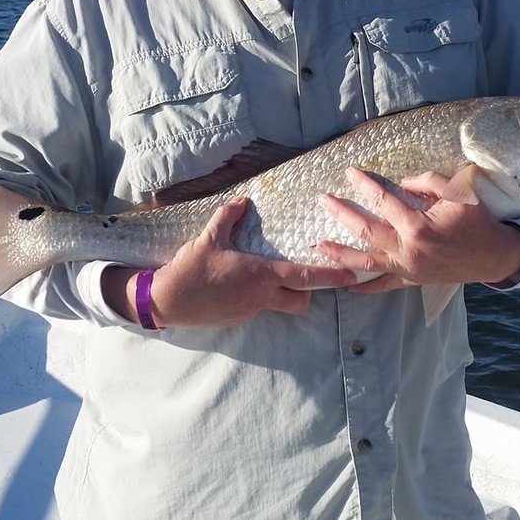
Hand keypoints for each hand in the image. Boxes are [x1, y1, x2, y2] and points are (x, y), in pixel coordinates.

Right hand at [111, 197, 358, 327]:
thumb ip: (229, 216)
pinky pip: (258, 309)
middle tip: (306, 278)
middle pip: (301, 302)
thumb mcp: (210, 237)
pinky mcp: (238, 319)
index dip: (331, 277)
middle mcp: (262, 296)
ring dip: (282, 295)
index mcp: (262, 275)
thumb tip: (242, 200)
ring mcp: (250, 310)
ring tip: (269, 279)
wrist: (168, 301)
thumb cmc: (192, 268)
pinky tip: (240, 286)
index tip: (351, 275)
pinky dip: (259, 298)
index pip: (306, 277)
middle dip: (309, 293)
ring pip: (280, 306)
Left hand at [312, 168, 519, 291]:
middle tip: (323, 200)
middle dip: (341, 214)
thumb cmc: (477, 222)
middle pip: (365, 231)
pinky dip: (364, 286)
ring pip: (366, 263)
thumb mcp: (458, 193)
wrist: (494, 256)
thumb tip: (401, 182)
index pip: (383, 201)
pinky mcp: (412, 281)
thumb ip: (428, 182)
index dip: (365, 185)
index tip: (349, 173)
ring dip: (340, 254)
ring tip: (318, 246)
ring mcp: (408, 269)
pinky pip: (383, 285)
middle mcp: (408, 250)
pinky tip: (346, 284)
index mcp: (418, 226)